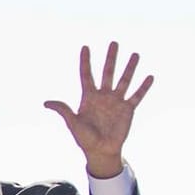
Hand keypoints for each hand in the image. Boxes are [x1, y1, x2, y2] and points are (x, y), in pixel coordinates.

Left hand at [44, 42, 153, 177]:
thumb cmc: (84, 138)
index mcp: (88, 97)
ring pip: (124, 80)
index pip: (86, 75)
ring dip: (130, 68)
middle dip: (111, 58)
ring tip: (135, 54)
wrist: (100, 150)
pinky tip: (149, 76)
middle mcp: (103, 96)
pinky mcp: (128, 109)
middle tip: (114, 43)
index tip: (85, 47)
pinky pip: (137, 96)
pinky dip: (143, 87)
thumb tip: (46, 102)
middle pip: (107, 73)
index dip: (85, 61)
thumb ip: (63, 110)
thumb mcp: (72, 123)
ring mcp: (116, 101)